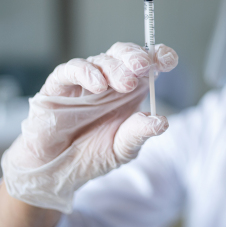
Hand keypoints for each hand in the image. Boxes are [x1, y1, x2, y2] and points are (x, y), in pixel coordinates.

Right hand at [0, 42, 177, 213]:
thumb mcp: (122, 149)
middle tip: (143, 66)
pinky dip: (85, 72)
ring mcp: (84, 81)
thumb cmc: (92, 156)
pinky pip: (70, 70)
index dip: (159, 56)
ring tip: (125, 84)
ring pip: (101, 60)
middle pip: (124, 54)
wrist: (57, 172)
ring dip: (115, 68)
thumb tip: (161, 122)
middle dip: (136, 56)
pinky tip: (97, 85)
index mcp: (131, 90)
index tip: (168, 60)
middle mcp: (109, 81)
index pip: (147, 64)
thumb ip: (139, 133)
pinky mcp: (57, 87)